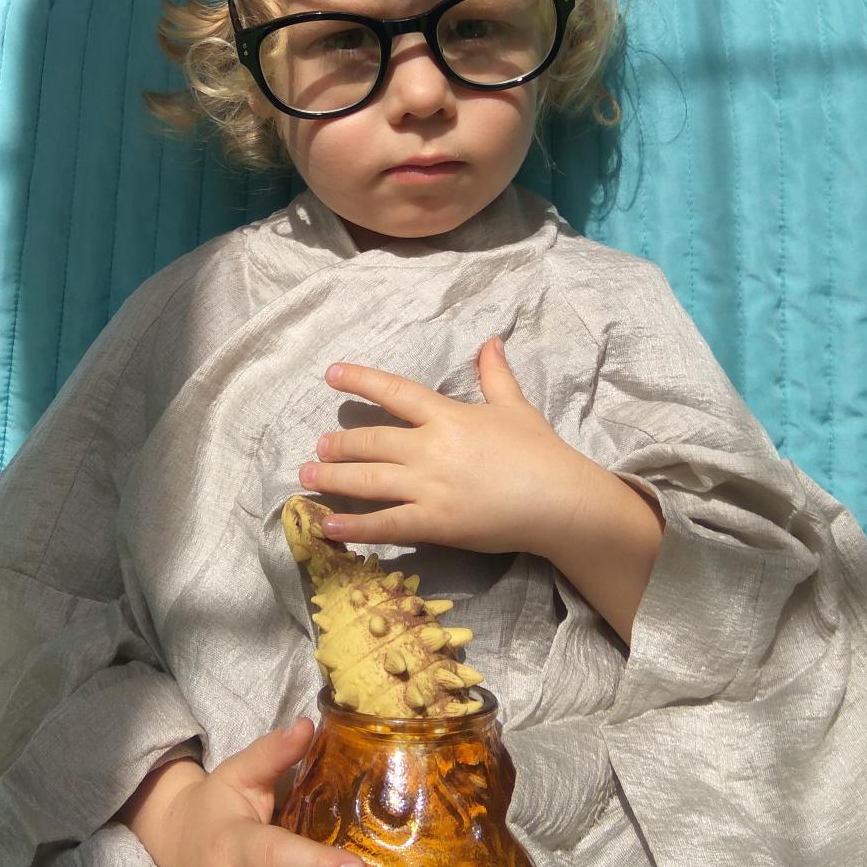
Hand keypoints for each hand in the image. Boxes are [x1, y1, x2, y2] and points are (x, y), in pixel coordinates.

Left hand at [297, 336, 597, 557]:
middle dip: (340, 443)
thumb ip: (495, 374)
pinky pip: (385, 524)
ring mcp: (429, 486)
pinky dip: (353, 525)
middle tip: (319, 446)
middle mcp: (430, 448)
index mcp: (447, 416)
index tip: (332, 374)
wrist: (559, 500)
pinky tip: (326, 525)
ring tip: (308, 476)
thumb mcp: (515, 406)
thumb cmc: (540, 452)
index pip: (395, 391)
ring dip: (333, 478)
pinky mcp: (434, 523)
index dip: (361, 380)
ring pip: (368, 480)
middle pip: (371, 441)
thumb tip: (491, 340)